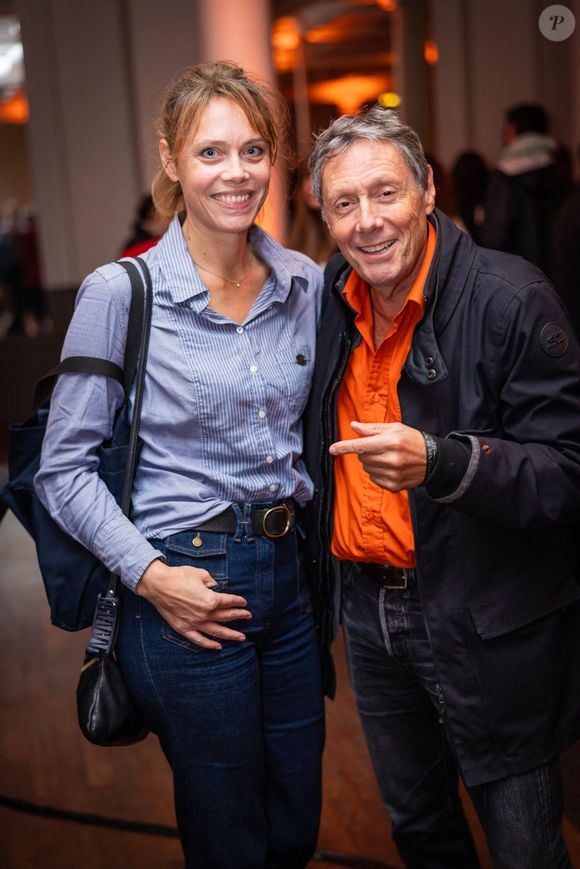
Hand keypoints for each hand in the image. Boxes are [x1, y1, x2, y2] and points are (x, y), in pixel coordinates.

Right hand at [136, 558, 251, 649]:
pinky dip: (209, 644)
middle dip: (239, 616)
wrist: (158, 585)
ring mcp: (195, 623)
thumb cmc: (179, 576)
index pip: (229, 602)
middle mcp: (205, 614)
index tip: (243, 602)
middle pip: (226, 617)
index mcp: (211, 600)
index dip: (238, 601)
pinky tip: (218, 647)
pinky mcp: (184, 628)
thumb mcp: (200, 574)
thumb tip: (214, 586)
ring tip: (241, 637)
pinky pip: (199, 640)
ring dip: (230, 635)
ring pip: (217, 632)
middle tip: (248, 616)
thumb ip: (211, 581)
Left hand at [329, 421, 426, 491]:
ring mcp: (392, 474)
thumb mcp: (395, 428)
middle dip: (366, 451)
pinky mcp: (393, 485)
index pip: (361, 445)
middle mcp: (390, 459)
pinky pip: (373, 478)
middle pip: (362, 457)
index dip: (344, 447)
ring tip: (388, 457)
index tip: (333, 449)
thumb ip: (372, 429)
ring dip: (371, 462)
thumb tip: (353, 426)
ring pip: (366, 468)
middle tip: (380, 448)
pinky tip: (390, 468)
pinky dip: (377, 472)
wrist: (434, 461)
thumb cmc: (413, 440)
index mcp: (390, 442)